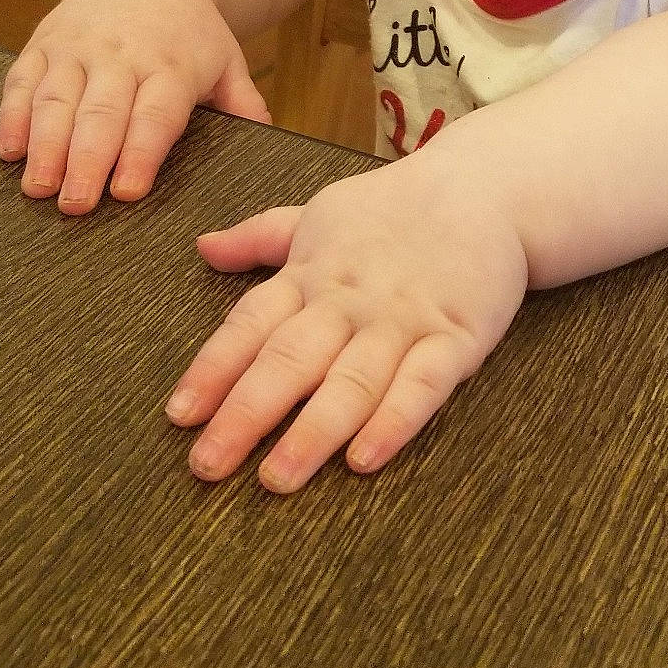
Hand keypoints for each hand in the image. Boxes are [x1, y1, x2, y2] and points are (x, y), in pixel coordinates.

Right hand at [0, 0, 267, 212]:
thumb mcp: (227, 58)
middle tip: (75, 206)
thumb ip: (244, 103)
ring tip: (38, 188)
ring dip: (45, 145)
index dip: (139, 153)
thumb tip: (268, 140)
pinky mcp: (43, 41)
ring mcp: (77, 45)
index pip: (154, 115)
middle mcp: (121, 53)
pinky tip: (10, 151)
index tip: (126, 192)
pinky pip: (23, 80)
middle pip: (101, 112)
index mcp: (171, 64)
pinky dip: (13, 115)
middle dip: (86, 160)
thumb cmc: (190, 31)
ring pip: (56, 98)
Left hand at [166, 165, 528, 490]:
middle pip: (290, 358)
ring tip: (276, 479)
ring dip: (312, 432)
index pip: (250, 324)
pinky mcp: (456, 336)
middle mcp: (349, 299)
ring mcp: (403, 319)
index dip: (212, 370)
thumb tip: (203, 247)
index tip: (180, 416)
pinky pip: (423, 384)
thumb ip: (261, 236)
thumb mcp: (321, 213)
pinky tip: (364, 459)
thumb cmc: (396, 208)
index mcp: (311, 272)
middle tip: (208, 465)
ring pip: (352, 380)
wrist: (487, 187)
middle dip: (246, 414)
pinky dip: (394, 421)